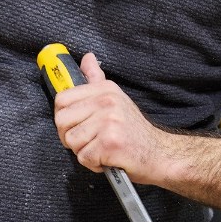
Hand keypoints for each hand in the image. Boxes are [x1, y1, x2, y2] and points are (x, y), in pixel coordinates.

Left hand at [52, 52, 161, 180]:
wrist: (158, 153)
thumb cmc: (134, 130)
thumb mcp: (116, 98)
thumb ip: (96, 79)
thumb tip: (87, 57)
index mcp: (105, 90)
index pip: (62, 99)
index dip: (64, 117)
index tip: (78, 125)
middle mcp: (107, 102)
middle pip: (62, 121)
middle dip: (71, 137)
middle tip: (91, 140)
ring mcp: (109, 122)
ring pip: (72, 141)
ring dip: (84, 152)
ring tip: (103, 148)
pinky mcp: (110, 143)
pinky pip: (84, 157)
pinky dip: (94, 164)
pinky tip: (108, 158)